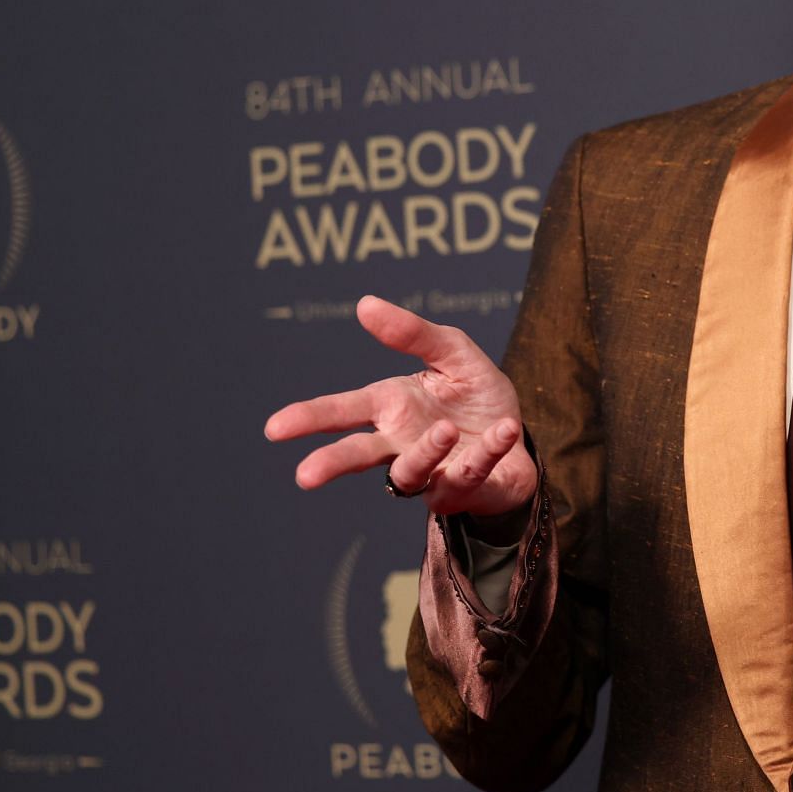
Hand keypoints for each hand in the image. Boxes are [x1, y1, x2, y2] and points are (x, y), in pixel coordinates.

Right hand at [263, 295, 536, 517]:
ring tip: (446, 430)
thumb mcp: (452, 352)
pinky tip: (505, 430)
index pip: (344, 411)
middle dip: (332, 462)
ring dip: (426, 451)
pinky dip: (488, 452)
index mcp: (392, 407)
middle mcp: (401, 443)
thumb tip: (365, 303)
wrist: (517, 436)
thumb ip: (413, 333)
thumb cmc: (474, 396)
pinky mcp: (462, 488)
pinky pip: (470, 473)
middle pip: (358, 454)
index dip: (308, 418)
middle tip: (305, 475)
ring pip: (410, 472)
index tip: (274, 427)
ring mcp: (429, 471)